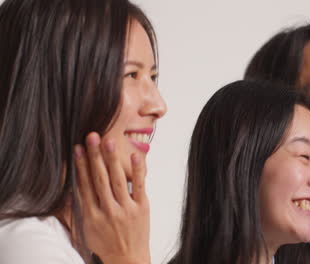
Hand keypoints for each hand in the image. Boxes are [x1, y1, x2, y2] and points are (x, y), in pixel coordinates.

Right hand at [74, 132, 150, 263]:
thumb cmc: (106, 243)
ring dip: (111, 159)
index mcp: (92, 215)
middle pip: (99, 179)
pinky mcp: (141, 208)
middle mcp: (107, 210)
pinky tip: (134, 156)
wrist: (128, 259)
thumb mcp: (88, 228)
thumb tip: (75, 187)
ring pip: (116, 180)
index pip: (84, 185)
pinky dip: (136, 171)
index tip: (76, 148)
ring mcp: (125, 209)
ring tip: (108, 141)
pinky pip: (138, 187)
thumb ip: (82, 207)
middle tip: (91, 136)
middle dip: (94, 156)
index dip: (80, 165)